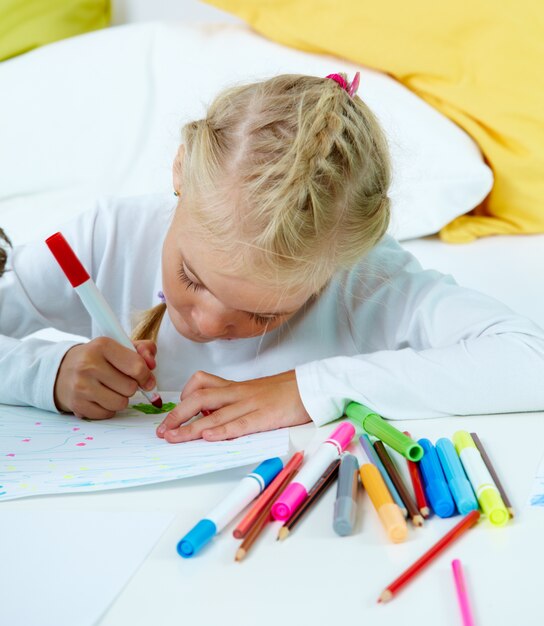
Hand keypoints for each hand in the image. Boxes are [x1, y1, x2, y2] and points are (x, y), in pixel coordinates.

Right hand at [54, 337, 157, 418]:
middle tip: (121, 381)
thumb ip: (143, 350)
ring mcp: (81, 386)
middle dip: (131, 386)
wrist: (62, 370)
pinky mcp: (77, 404)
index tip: (144, 378)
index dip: (146, 375)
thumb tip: (152, 364)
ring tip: (111, 389)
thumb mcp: (120, 347)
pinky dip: (108, 408)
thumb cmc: (98, 358)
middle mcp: (89, 365)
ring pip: (120, 403)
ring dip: (121, 399)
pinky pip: (107, 414)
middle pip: (130, 388)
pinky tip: (100, 397)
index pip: (137, 366)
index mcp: (103, 345)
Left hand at [156, 370, 310, 441]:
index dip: (184, 395)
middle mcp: (237, 393)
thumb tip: (212, 416)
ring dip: (190, 427)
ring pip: (214, 412)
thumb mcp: (253, 392)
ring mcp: (249, 404)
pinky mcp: (263, 417)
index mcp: (234, 387)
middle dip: (177, 413)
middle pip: (199, 396)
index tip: (173, 413)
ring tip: (174, 438)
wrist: (309, 387)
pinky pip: (239, 423)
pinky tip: (208, 437)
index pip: (201, 382)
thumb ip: (232, 401)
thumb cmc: (282, 392)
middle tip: (163, 430)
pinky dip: (222, 431)